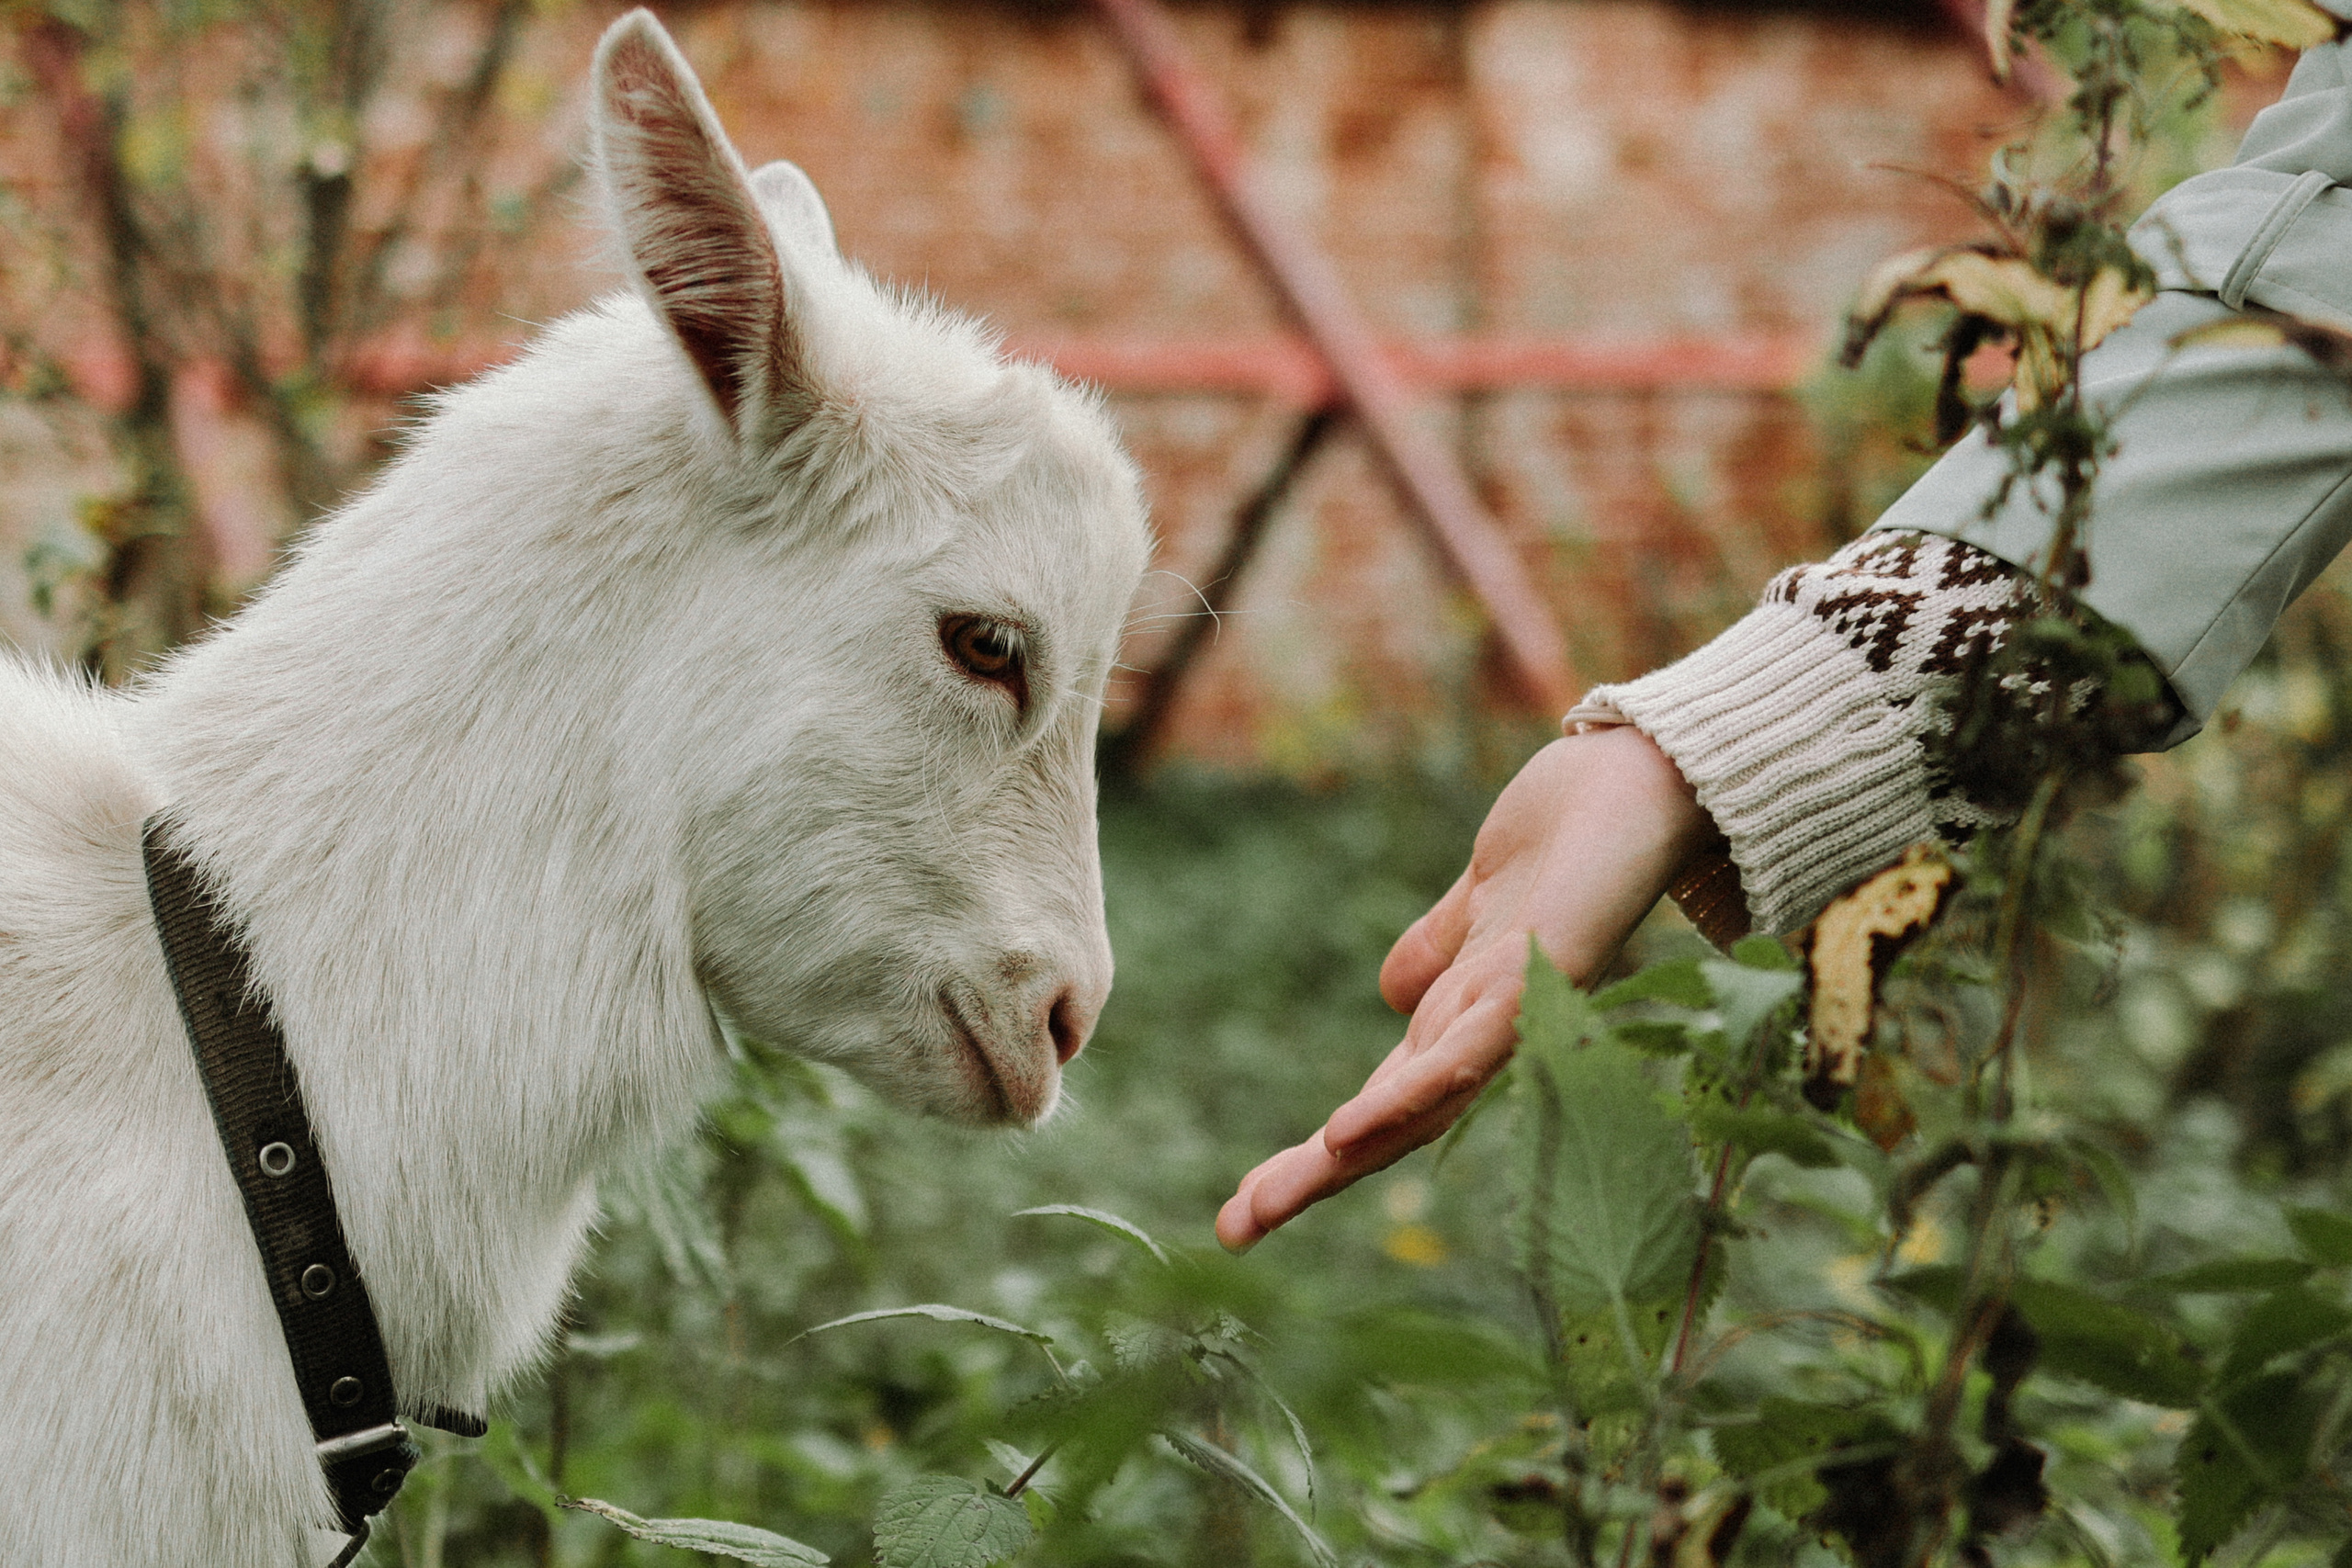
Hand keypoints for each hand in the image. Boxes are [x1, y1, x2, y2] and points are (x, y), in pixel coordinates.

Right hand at [1215, 725, 1718, 1251]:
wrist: (1652, 771)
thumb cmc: (1580, 831)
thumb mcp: (1482, 894)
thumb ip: (1440, 945)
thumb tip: (1391, 993)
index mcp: (1469, 1013)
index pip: (1380, 1099)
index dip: (1315, 1155)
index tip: (1243, 1206)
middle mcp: (1492, 1028)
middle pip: (1389, 1120)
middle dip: (1309, 1179)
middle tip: (1231, 1231)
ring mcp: (1520, 1008)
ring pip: (1421, 1102)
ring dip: (1343, 1157)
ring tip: (1274, 1201)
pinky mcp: (1543, 975)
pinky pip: (1469, 1051)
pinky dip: (1408, 1096)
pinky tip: (1347, 1131)